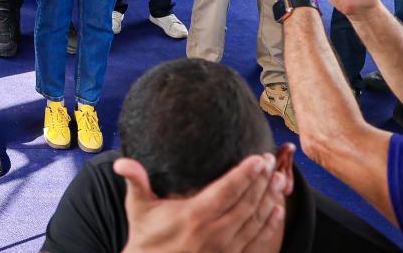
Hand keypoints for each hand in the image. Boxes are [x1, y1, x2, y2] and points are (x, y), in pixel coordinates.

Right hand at [114, 152, 285, 252]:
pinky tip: (277, 211)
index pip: (228, 189)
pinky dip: (269, 225)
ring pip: (255, 220)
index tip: (259, 158)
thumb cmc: (145, 238)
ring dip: (270, 199)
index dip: (246, 173)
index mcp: (195, 215)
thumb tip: (122, 163)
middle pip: (247, 202)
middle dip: (262, 180)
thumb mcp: (138, 208)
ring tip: (280, 179)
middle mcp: (214, 232)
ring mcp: (224, 249)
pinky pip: (256, 241)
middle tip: (272, 161)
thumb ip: (135, 181)